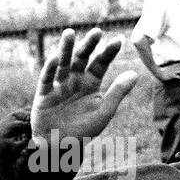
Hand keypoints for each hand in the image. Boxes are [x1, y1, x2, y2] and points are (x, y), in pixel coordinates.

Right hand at [32, 28, 138, 142]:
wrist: (60, 147)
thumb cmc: (84, 130)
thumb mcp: (104, 112)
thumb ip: (118, 92)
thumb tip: (135, 73)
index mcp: (91, 83)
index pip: (101, 64)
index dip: (108, 52)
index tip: (118, 40)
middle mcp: (75, 80)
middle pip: (82, 59)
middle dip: (88, 45)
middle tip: (96, 32)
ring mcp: (59, 85)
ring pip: (63, 63)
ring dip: (66, 49)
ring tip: (69, 33)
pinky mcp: (43, 94)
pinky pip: (46, 79)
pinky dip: (50, 69)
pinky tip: (55, 58)